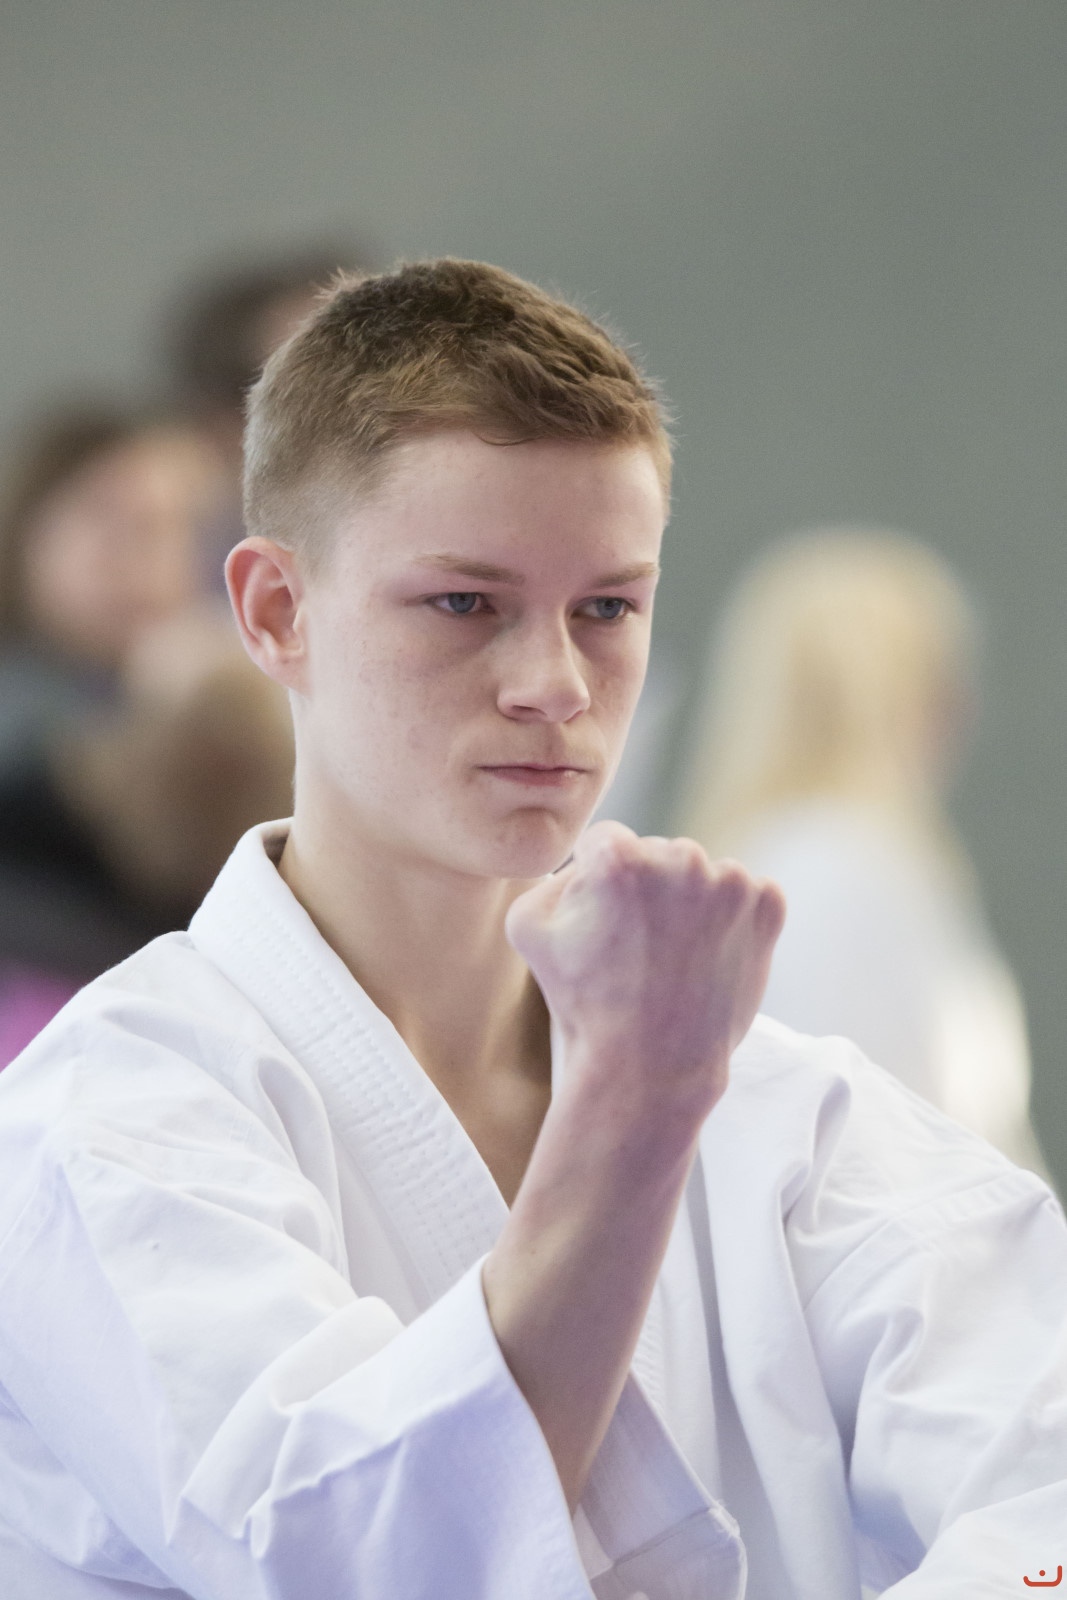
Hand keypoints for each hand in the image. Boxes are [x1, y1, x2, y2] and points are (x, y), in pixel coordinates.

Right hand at [506, 820, 784, 1124]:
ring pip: (701, 873)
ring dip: (690, 901)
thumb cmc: (584, 1003)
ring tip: (672, 956)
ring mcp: (730, 882)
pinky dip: (730, 917)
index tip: (602, 921)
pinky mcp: (767, 906)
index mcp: (620, 858)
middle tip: (638, 946)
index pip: (605, 841)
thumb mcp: (529, 929)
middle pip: (657, 853)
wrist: (652, 1069)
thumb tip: (587, 860)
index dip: (596, 882)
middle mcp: (680, 857)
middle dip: (647, 889)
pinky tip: (705, 955)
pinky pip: (745, 892)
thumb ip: (550, 872)